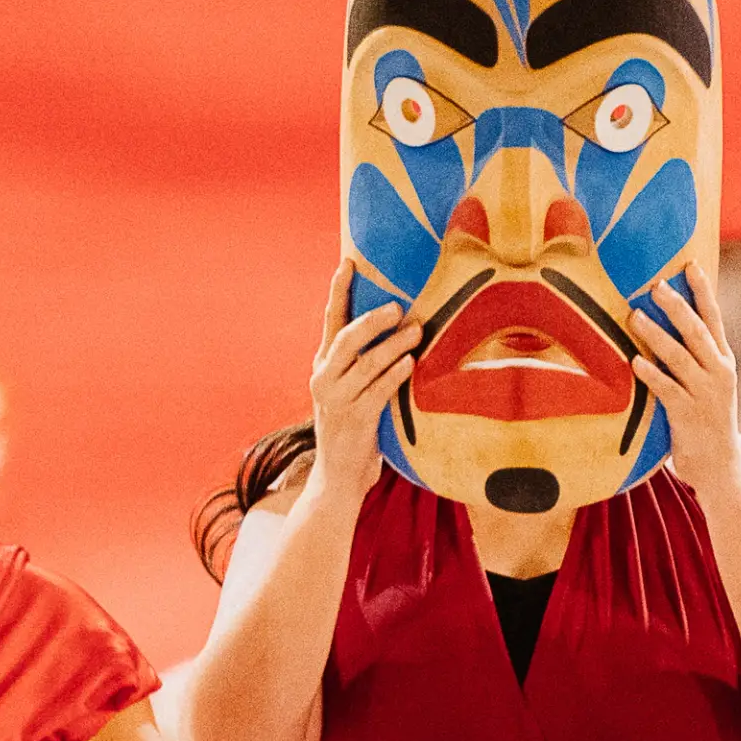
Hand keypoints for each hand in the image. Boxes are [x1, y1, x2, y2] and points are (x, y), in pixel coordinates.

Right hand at [311, 254, 419, 499]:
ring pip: (365, 364)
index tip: (348, 263)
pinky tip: (410, 363)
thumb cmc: (354, 429)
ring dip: (393, 345)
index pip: (331, 322)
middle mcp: (325, 379)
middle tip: (397, 305)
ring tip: (417, 330)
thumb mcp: (352, 390)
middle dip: (372, 320)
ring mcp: (337, 400)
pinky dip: (394, 375)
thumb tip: (398, 326)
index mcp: (323, 366)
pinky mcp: (355, 420)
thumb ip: (364, 362)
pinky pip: (377, 391)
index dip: (338, 291)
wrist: (338, 477)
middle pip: (346, 339)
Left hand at [631, 270, 740, 485]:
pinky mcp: (688, 414)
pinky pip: (667, 389)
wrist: (721, 466)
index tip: (689, 264)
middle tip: (656, 285)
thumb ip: (695, 356)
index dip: (702, 290)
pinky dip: (651, 374)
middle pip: (696, 331)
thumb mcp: (709, 384)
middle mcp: (718, 372)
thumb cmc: (707, 419)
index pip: (714, 318)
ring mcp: (705, 394)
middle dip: (676, 306)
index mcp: (724, 360)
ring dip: (656, 335)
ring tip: (635, 316)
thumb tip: (670, 323)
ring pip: (679, 356)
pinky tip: (635, 361)